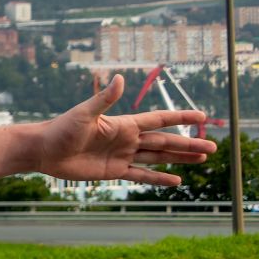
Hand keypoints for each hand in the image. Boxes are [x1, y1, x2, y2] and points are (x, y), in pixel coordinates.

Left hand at [33, 74, 217, 186]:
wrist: (44, 151)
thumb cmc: (61, 129)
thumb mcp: (84, 113)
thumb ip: (105, 99)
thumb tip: (121, 78)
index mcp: (123, 124)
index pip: (159, 119)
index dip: (180, 117)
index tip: (202, 116)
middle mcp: (127, 139)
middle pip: (165, 141)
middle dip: (189, 143)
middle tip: (213, 147)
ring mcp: (122, 155)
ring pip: (158, 157)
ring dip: (180, 158)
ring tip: (202, 159)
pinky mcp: (114, 171)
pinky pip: (142, 175)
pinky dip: (158, 178)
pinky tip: (176, 180)